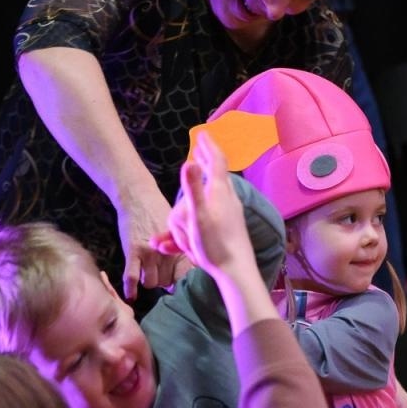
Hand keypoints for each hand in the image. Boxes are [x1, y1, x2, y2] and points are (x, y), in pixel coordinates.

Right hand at [118, 178, 193, 297]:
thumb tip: (191, 268)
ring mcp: (149, 253)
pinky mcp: (132, 251)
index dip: (185, 282)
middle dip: (165, 281)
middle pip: (168, 283)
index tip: (184, 284)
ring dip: (150, 280)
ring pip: (152, 283)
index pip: (187, 276)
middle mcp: (167, 252)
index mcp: (180, 247)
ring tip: (149, 272)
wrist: (138, 195)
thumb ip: (183, 247)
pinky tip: (131, 296)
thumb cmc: (160, 211)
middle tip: (162, 272)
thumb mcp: (178, 228)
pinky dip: (130, 288)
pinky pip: (131, 276)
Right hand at [152, 134, 253, 277]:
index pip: (216, 162)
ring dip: (183, 217)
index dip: (208, 146)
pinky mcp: (225, 231)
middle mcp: (226, 200)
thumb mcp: (199, 217)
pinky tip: (169, 245)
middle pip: (212, 178)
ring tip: (173, 235)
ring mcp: (227, 216)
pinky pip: (201, 224)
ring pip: (202, 205)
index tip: (203, 133)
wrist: (236, 273)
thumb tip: (189, 162)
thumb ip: (193, 189)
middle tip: (199, 151)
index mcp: (220, 193)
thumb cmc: (216, 246)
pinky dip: (186, 232)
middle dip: (203, 166)